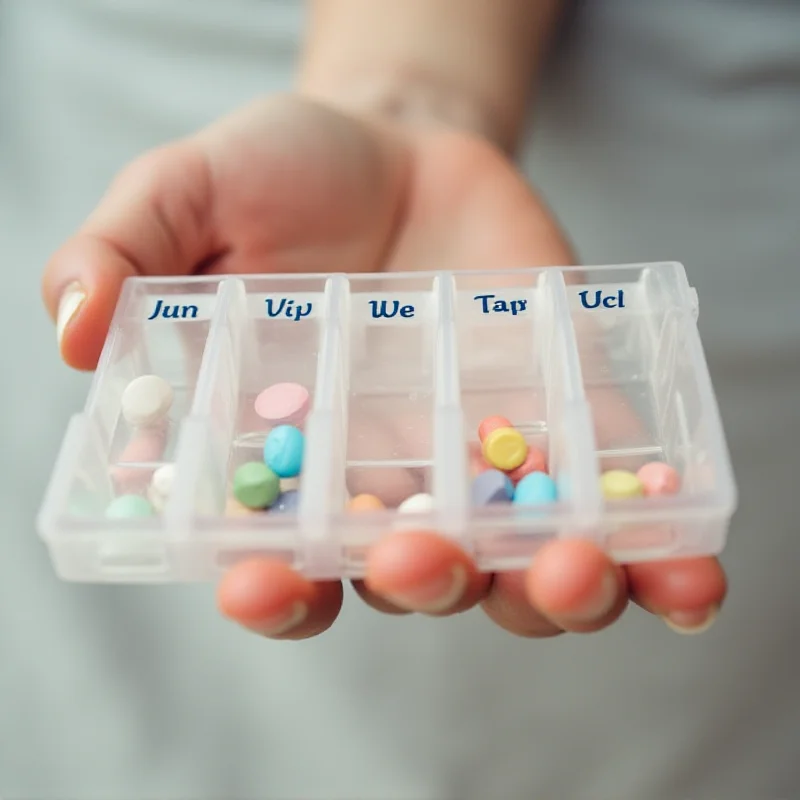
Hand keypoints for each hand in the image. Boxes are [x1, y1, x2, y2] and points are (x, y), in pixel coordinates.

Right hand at [42, 95, 725, 638]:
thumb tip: (68, 333)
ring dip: (552, 588)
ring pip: (518, 568)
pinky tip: (684, 572)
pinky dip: (651, 558)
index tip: (266, 581)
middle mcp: (389, 486)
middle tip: (425, 552)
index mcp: (293, 464)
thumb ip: (122, 256)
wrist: (399, 144)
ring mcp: (485, 467)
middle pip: (413, 576)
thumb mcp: (188, 194)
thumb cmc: (285, 174)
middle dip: (424, 579)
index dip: (271, 588)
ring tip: (574, 567)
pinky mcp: (564, 430)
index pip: (280, 560)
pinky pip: (609, 513)